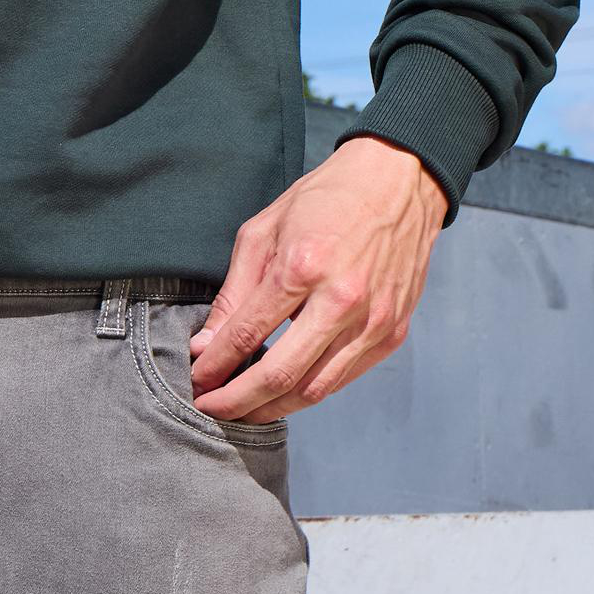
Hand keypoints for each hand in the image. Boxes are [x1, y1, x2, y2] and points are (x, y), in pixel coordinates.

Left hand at [185, 136, 448, 419]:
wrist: (397, 184)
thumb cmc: (325, 200)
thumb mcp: (264, 231)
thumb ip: (235, 292)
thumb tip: (207, 344)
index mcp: (303, 267)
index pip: (248, 334)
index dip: (216, 365)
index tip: (196, 379)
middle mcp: (341, 301)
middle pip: (280, 375)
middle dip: (237, 401)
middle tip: (211, 408)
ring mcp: (372, 322)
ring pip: (314, 389)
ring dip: (272, 407)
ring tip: (242, 409)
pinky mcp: (391, 334)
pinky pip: (343, 379)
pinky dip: (309, 392)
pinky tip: (284, 391)